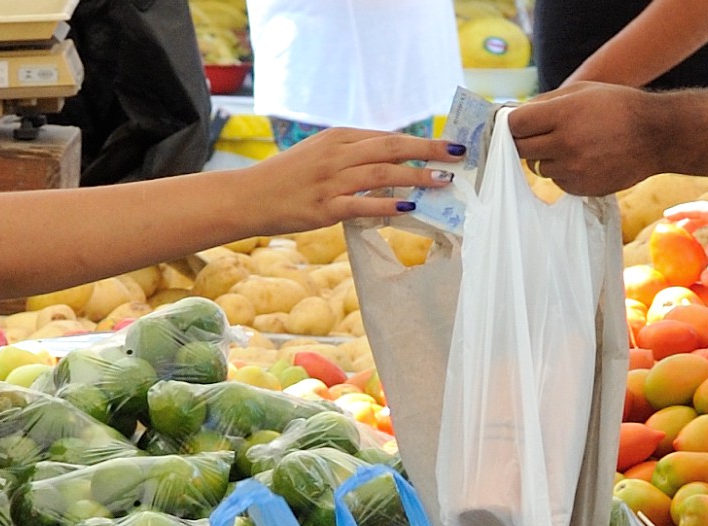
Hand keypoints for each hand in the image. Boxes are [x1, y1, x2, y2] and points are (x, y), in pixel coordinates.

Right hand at [244, 128, 462, 231]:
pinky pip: (362, 204)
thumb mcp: (320, 156)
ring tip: (444, 181)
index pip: (386, 136)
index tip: (446, 146)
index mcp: (338, 138)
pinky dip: (387, 204)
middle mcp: (337, 154)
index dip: (419, 141)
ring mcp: (331, 180)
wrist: (249, 196)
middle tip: (458, 154)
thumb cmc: (288, 178)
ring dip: (417, 176)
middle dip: (428, 149)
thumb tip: (391, 164)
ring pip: (382, 173)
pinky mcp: (325, 207)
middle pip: (391, 146)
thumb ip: (353, 157)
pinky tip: (409, 206)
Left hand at [510, 84, 662, 196]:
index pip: (516, 125)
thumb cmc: (617, 106)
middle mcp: (565, 144)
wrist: (655, 136)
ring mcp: (573, 170)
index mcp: (563, 115)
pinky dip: (562, 172)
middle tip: (535, 135)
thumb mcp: (581, 91)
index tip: (514, 124)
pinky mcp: (581, 188)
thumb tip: (514, 115)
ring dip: (545, 157)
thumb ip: (545, 102)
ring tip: (569, 145)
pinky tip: (582, 159)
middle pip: (521, 149)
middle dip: (522, 142)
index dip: (511, 124)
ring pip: (538, 167)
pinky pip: (557, 181)